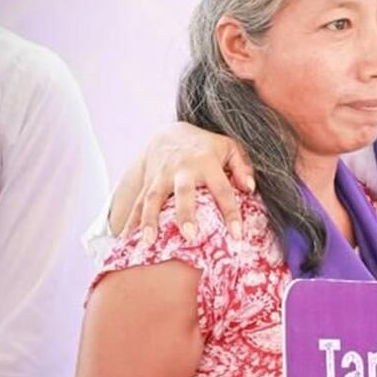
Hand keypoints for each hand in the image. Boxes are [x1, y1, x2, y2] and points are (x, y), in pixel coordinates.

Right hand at [113, 122, 254, 243]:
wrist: (170, 134)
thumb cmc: (206, 147)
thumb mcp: (229, 148)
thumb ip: (242, 166)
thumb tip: (250, 188)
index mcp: (207, 163)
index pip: (222, 189)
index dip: (230, 212)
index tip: (237, 234)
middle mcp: (182, 170)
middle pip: (183, 193)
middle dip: (185, 214)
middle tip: (190, 236)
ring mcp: (161, 177)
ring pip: (152, 199)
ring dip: (149, 221)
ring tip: (148, 243)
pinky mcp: (147, 184)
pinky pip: (136, 204)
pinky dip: (130, 222)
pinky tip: (126, 240)